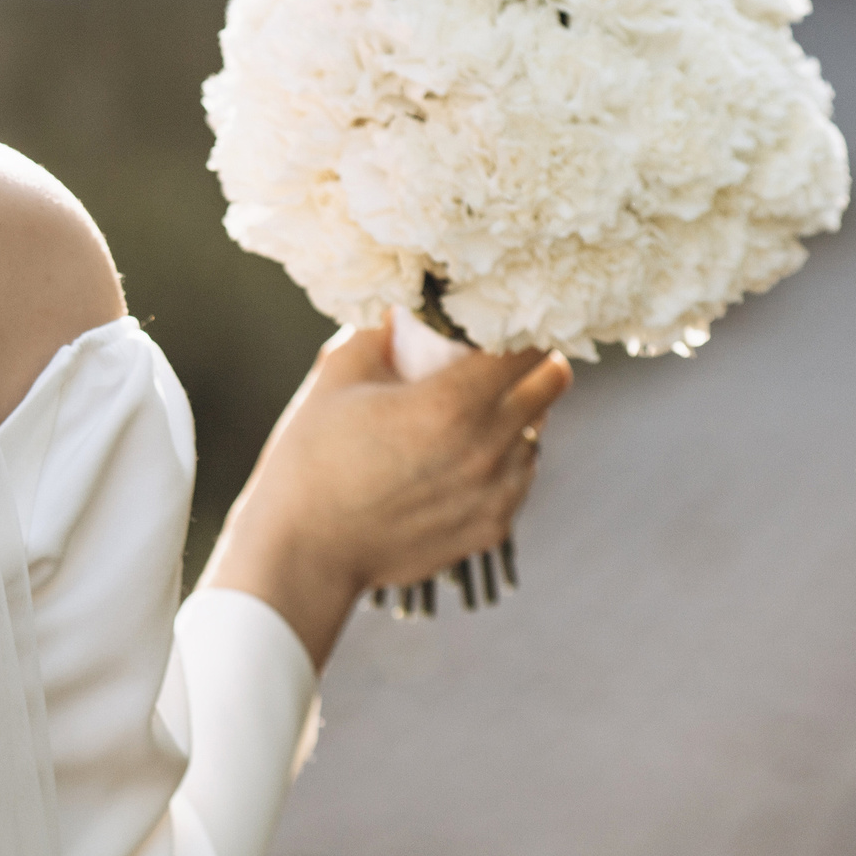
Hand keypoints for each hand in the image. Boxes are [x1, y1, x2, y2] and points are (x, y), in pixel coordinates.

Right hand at [199, 324, 572, 669]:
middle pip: (552, 385)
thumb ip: (378, 331)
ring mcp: (496, 494)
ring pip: (538, 434)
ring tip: (470, 413)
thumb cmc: (310, 458)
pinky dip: (503, 460)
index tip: (505, 317)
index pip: (527, 346)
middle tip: (502, 356)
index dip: (521, 323)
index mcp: (451, 403)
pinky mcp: (491, 528)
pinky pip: (519, 478)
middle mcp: (488, 448)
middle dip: (533, 362)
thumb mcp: (335, 376)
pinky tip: (460, 458)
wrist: (304, 550)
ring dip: (518, 415)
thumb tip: (404, 305)